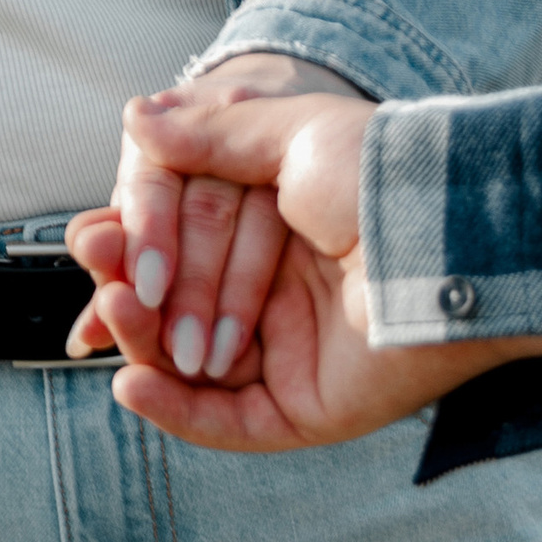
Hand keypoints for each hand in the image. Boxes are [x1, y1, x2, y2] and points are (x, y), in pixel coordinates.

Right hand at [66, 89, 541, 451]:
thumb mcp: (289, 137)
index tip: (92, 232)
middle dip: (132, 289)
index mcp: (276, 235)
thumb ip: (212, 135)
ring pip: (191, 367)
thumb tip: (139, 118)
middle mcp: (280, 298)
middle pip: (177, 310)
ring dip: (145, 340)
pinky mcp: (308, 409)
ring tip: (120, 307)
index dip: (134, 247)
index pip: (181, 251)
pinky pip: (229, 423)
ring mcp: (292, 356)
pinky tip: (134, 385)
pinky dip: (177, 410)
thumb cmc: (385, 180)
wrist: (449, 237)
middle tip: (99, 263)